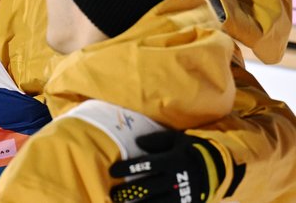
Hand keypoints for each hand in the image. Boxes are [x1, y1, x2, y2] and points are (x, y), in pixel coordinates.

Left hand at [108, 131, 224, 202]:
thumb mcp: (177, 139)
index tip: (112, 171)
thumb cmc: (193, 150)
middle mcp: (175, 179)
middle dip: (127, 192)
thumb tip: (137, 142)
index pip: (144, 165)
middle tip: (114, 194)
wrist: (220, 168)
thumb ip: (156, 140)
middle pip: (146, 187)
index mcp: (172, 161)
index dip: (126, 168)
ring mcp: (181, 194)